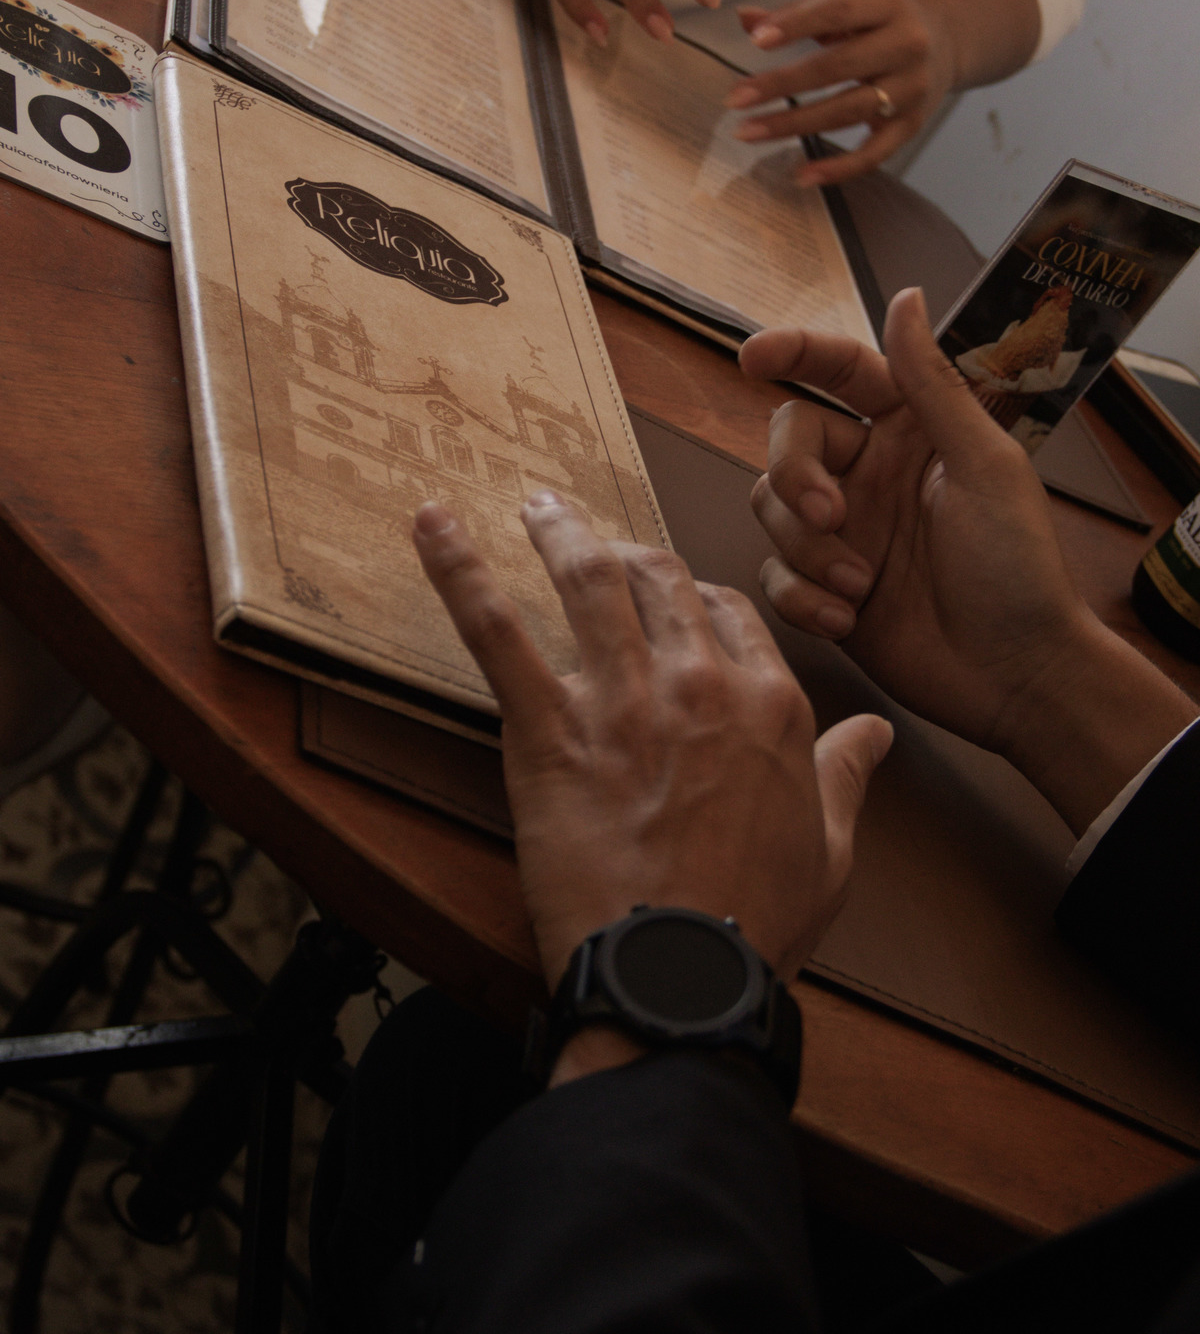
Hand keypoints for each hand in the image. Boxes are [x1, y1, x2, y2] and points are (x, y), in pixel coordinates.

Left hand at [413, 491, 890, 997]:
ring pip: (590, 583)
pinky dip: (459, 572)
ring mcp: (622, 701)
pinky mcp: (549, 732)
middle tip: (594, 540)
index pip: (728, 611)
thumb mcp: (833, 851)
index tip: (672, 597)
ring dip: (559, 530)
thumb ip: (847, 776)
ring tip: (537, 504)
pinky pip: (498, 635)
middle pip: (661, 580)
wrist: (682, 981)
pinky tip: (433, 527)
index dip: (695, 597)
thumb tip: (876, 734)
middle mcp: (699, 684)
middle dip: (628, 551)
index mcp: (770, 704)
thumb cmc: (755, 926)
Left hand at [723, 0, 954, 186]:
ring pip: (848, 110)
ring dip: (794, 124)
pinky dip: (838, 168)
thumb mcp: (847, 5)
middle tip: (736, 99)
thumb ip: (797, 12)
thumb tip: (746, 19)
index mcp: (888, 3)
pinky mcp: (912, 125)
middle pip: (839, 66)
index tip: (757, 41)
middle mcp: (907, 44)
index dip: (798, 24)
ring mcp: (912, 88)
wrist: (947, 41)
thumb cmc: (879, 22)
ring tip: (748, 132)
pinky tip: (802, 175)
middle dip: (782, 84)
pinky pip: (874, 154)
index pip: (839, 10)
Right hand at [740, 288, 1195, 833]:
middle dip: (795, 476)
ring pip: (770, 508)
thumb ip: (933, 385)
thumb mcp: (984, 466)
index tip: (754, 355)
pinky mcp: (823, 588)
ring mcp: (843, 531)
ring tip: (861, 585)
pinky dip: (802, 596)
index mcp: (910, 430)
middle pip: (787, 441)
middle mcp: (868, 472)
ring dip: (807, 548)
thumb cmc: (1017, 567)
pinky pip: (774, 574)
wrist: (1016, 673)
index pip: (840, 370)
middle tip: (832, 515)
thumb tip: (905, 297)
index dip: (795, 351)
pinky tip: (848, 618)